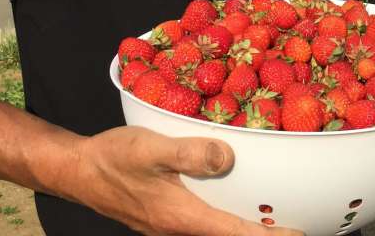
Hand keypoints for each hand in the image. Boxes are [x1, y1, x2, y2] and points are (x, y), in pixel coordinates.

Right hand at [67, 126, 301, 235]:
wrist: (77, 170)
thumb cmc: (113, 157)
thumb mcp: (152, 147)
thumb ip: (190, 153)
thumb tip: (228, 158)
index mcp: (182, 216)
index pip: (234, 233)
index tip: (297, 235)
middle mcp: (179, 228)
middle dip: (261, 232)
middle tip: (294, 223)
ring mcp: (171, 225)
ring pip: (216, 230)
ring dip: (243, 226)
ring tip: (273, 212)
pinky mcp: (165, 216)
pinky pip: (204, 221)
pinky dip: (225, 215)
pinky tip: (234, 197)